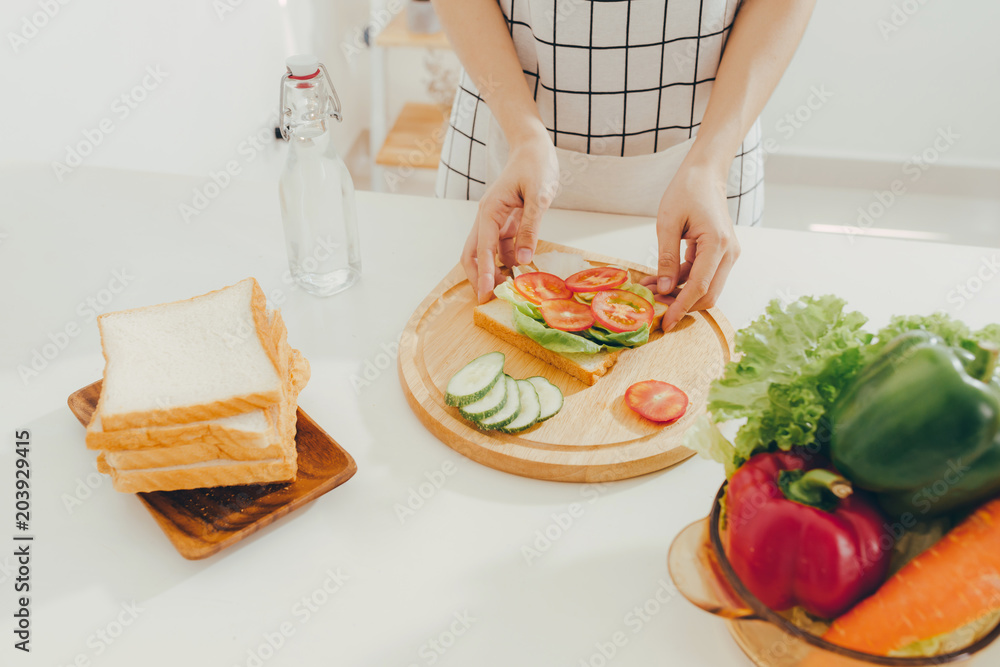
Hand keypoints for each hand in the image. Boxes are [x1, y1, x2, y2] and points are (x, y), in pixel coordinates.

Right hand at [462, 129, 559, 302]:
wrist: (533, 146)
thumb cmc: (536, 164)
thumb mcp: (538, 196)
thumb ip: (530, 227)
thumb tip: (522, 259)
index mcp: (490, 210)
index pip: (482, 248)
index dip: (483, 273)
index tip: (484, 293)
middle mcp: (487, 217)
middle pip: (472, 254)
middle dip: (477, 276)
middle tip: (488, 299)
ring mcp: (495, 221)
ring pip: (486, 253)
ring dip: (493, 271)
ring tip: (509, 289)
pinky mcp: (505, 222)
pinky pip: (501, 247)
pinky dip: (507, 261)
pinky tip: (519, 270)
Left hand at [643, 163, 740, 331]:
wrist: (705, 174)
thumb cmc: (687, 190)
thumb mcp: (668, 222)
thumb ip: (666, 257)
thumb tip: (665, 288)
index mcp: (718, 243)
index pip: (700, 286)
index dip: (681, 307)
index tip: (665, 322)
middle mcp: (729, 252)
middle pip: (708, 294)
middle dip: (681, 304)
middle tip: (654, 306)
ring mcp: (727, 254)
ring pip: (706, 288)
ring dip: (679, 294)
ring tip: (650, 290)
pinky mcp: (720, 254)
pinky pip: (702, 276)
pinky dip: (682, 282)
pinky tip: (660, 280)